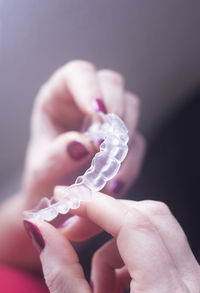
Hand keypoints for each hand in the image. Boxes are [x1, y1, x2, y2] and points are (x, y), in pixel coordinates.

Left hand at [22, 60, 144, 209]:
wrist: (57, 191)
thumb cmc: (45, 174)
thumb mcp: (42, 170)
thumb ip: (57, 156)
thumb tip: (83, 145)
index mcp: (58, 98)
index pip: (78, 74)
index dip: (90, 88)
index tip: (98, 114)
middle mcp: (85, 101)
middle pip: (111, 83)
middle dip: (115, 110)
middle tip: (107, 143)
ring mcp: (107, 117)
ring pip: (131, 107)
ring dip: (125, 137)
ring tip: (109, 169)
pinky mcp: (122, 136)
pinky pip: (137, 141)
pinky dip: (130, 163)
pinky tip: (114, 183)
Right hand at [25, 193, 199, 292]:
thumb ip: (62, 275)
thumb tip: (41, 230)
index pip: (134, 224)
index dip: (96, 203)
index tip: (65, 197)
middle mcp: (193, 287)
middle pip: (150, 216)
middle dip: (105, 215)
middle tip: (71, 228)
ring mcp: (196, 285)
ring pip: (155, 230)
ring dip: (115, 243)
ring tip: (95, 285)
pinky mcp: (191, 286)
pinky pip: (160, 250)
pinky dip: (130, 258)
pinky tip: (114, 290)